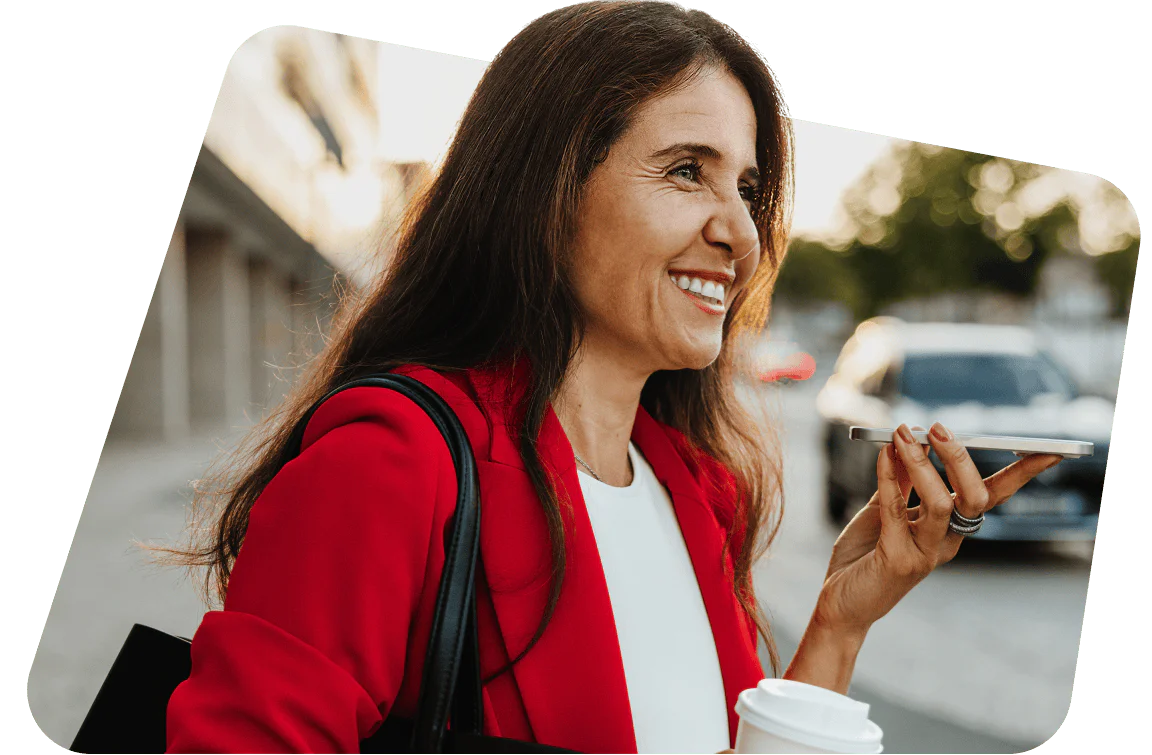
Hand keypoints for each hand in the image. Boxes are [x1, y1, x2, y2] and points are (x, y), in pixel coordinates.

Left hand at [813, 422, 1063, 634]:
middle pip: (974, 498)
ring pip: (941, 504)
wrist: (840, 602)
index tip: (1047, 450)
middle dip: (960, 459)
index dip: (1021, 474)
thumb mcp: (884, 510)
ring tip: (903, 435)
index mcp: (951, 528)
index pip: (993, 496)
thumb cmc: (864, 556)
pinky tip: (882, 455)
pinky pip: (896, 511)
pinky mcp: (898, 560)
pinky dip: (889, 477)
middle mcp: (947, 542)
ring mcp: (926, 554)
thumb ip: (899, 480)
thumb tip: (910, 437)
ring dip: (923, 464)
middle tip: (937, 428)